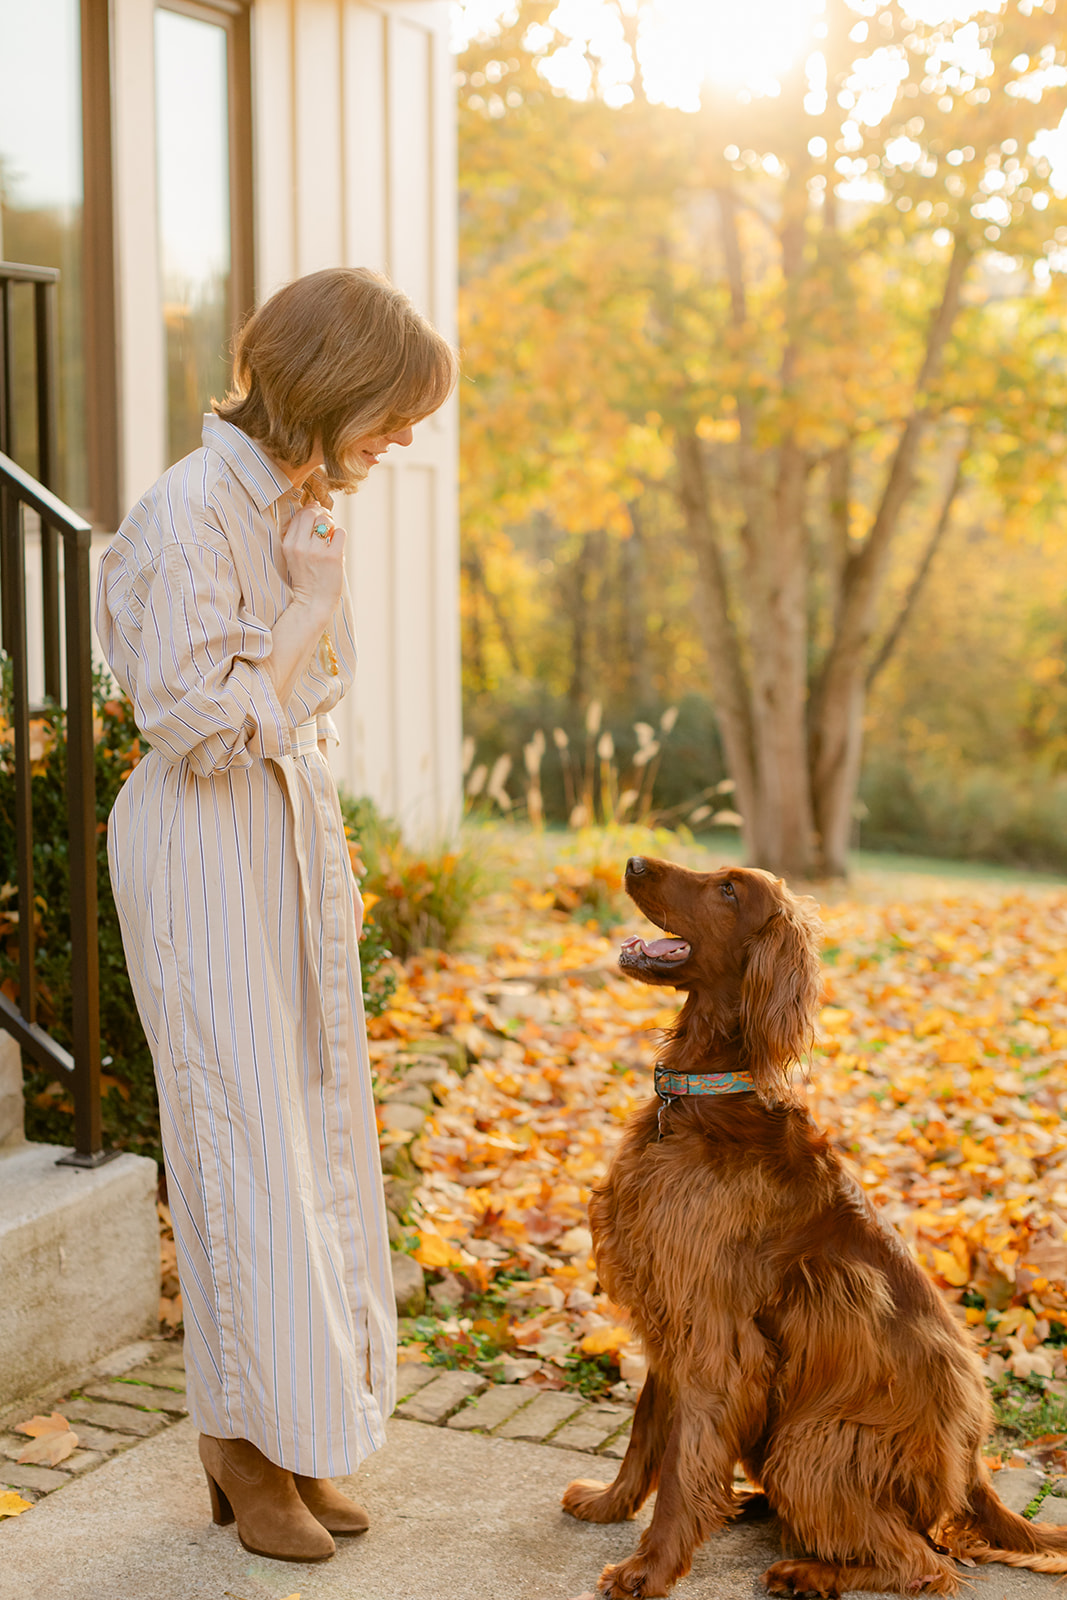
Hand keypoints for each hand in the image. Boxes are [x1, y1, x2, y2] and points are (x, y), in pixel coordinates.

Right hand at [281, 502, 346, 621]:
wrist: (312, 603)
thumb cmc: (306, 578)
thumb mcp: (294, 554)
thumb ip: (300, 533)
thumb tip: (314, 506)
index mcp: (288, 544)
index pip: (299, 515)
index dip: (310, 511)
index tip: (316, 518)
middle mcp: (300, 546)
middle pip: (312, 513)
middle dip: (322, 514)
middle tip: (327, 523)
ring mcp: (316, 551)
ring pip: (327, 520)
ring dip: (332, 525)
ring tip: (331, 537)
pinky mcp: (332, 557)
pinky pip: (340, 533)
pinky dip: (340, 537)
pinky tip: (336, 547)